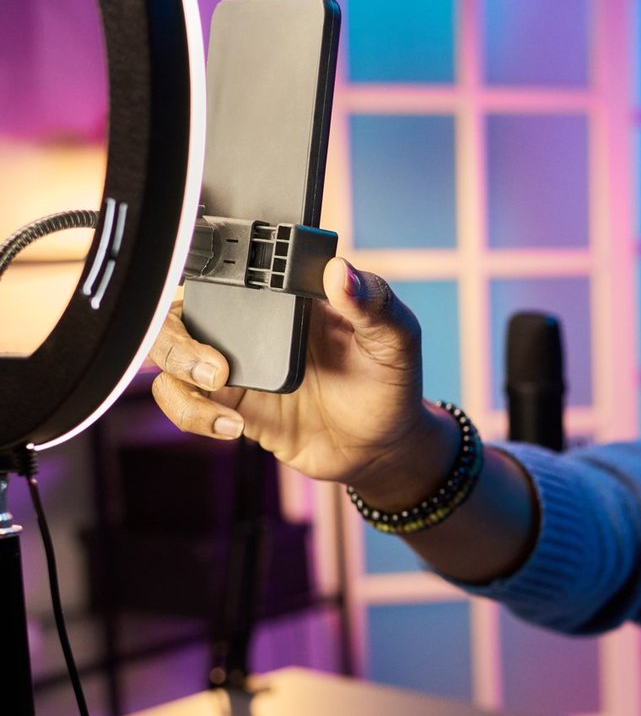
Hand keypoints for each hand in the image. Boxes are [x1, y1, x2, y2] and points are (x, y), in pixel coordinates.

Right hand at [149, 258, 446, 502]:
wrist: (382, 447)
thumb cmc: (390, 383)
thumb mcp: (396, 339)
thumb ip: (374, 303)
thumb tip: (340, 271)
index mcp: (286, 296)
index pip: (228, 267)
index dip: (203, 270)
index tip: (207, 289)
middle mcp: (252, 325)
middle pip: (177, 310)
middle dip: (174, 333)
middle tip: (214, 365)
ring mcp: (235, 364)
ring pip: (168, 354)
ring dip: (177, 369)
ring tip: (218, 387)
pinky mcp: (230, 404)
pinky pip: (185, 402)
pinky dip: (193, 414)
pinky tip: (233, 426)